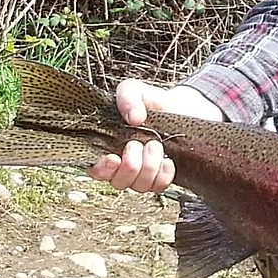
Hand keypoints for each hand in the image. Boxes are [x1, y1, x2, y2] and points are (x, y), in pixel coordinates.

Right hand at [86, 80, 222, 192]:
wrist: (181, 107)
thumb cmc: (151, 102)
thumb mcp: (136, 91)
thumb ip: (128, 97)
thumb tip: (134, 118)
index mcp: (107, 146)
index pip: (96, 169)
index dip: (102, 169)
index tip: (114, 158)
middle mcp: (122, 164)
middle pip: (118, 182)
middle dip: (131, 165)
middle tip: (139, 144)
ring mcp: (141, 173)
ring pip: (139, 187)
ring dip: (148, 168)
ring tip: (155, 146)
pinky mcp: (160, 176)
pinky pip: (159, 187)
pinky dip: (164, 175)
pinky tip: (167, 160)